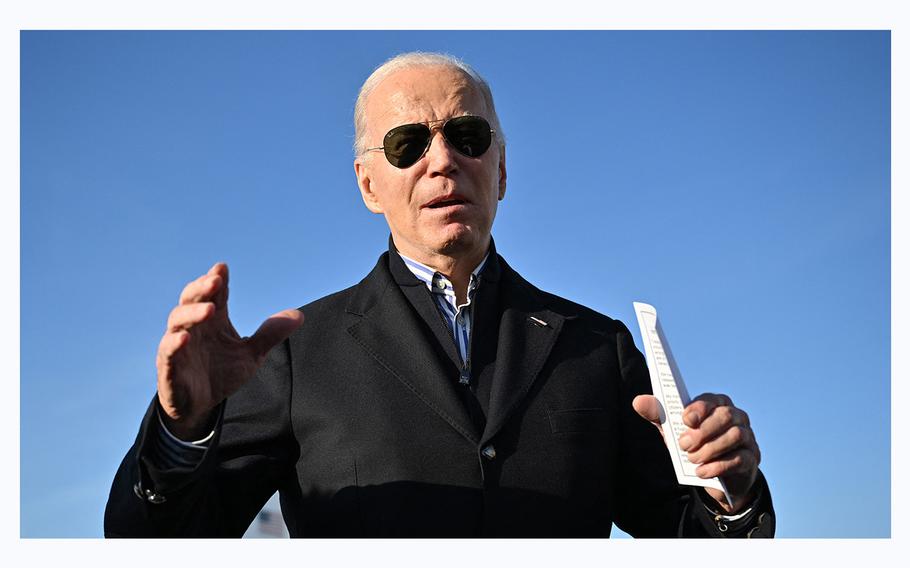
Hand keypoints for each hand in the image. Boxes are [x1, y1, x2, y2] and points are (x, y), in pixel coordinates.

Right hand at [156, 262, 304, 439]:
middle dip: (202, 288)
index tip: (222, 268)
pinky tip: (185, 338)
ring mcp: (178, 345)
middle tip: (216, 280)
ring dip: (192, 313)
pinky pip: (167, 352)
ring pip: (177, 321)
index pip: (214, 294)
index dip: (217, 280)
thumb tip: (299, 315)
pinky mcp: (169, 368)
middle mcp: (194, 327)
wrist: (200, 407)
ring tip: (210, 309)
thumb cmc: (221, 373)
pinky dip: (174, 344)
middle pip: (191, 300)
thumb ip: (270, 334)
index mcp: (213, 320)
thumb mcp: (251, 354)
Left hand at [633, 392, 760, 512]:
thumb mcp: (674, 431)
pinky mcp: (752, 459)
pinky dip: (718, 466)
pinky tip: (702, 472)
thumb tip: (638, 401)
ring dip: (710, 448)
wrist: (714, 477)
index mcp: (718, 405)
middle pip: (726, 415)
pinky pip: (740, 459)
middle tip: (684, 445)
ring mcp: (748, 437)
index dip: (700, 407)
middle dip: (703, 431)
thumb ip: (658, 416)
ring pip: (735, 435)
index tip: (685, 420)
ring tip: (692, 459)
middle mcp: (737, 417)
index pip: (713, 399)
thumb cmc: (694, 446)